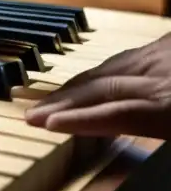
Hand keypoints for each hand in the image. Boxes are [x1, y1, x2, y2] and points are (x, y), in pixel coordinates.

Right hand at [26, 36, 170, 138]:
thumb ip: (156, 133)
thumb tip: (116, 146)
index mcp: (170, 103)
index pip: (117, 114)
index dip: (80, 119)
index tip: (46, 124)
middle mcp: (161, 73)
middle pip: (103, 88)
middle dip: (64, 102)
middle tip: (32, 114)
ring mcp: (163, 53)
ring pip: (109, 68)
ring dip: (76, 85)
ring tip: (51, 99)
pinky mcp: (166, 44)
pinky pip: (127, 55)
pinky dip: (101, 69)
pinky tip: (92, 75)